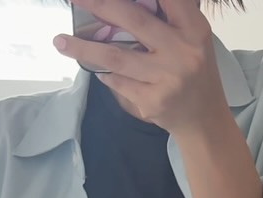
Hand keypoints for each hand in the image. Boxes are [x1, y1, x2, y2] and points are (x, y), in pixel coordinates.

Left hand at [54, 0, 231, 136]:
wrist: (203, 120)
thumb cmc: (192, 71)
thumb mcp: (190, 39)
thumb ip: (166, 20)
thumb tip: (116, 7)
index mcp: (193, 29)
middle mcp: (182, 51)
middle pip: (134, 20)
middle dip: (100, 6)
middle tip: (74, 0)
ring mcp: (168, 79)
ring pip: (117, 57)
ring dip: (84, 48)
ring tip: (59, 41)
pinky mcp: (154, 101)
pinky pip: (119, 82)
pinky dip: (105, 74)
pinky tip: (98, 70)